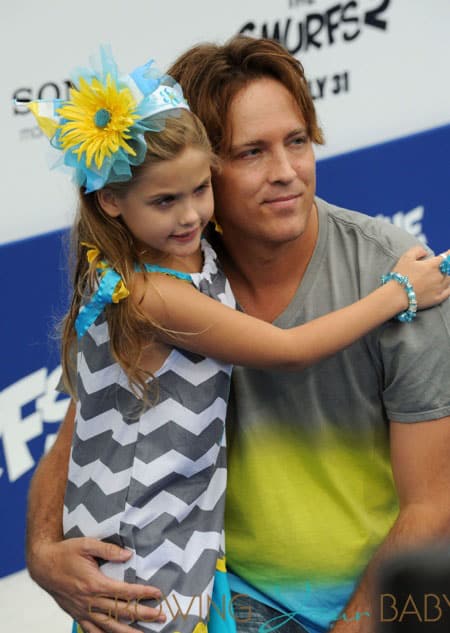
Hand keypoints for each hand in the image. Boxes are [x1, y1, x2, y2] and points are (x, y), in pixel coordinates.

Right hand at [28, 537, 164, 632]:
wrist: (42, 565)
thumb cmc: (65, 552)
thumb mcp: (86, 544)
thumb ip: (108, 550)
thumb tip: (128, 555)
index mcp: (94, 584)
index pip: (124, 592)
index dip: (142, 593)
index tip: (158, 594)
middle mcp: (89, 601)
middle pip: (121, 611)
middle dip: (143, 614)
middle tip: (160, 616)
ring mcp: (82, 610)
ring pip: (108, 626)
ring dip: (127, 631)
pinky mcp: (76, 614)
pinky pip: (91, 631)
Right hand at [391, 246, 449, 309]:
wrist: (397, 295)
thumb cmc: (401, 275)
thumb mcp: (406, 257)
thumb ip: (418, 250)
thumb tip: (425, 252)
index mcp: (432, 265)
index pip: (445, 257)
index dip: (449, 254)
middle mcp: (438, 276)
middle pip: (448, 270)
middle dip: (446, 267)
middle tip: (444, 266)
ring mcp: (439, 288)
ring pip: (449, 280)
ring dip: (448, 276)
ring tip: (446, 275)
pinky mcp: (437, 298)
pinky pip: (448, 292)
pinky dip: (449, 288)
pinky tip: (449, 286)